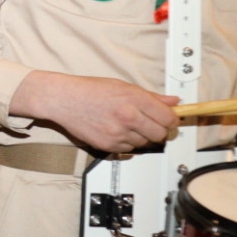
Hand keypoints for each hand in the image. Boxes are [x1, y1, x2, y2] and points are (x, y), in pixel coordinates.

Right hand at [11, 72, 179, 153]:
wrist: (63, 100)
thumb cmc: (90, 90)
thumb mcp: (123, 86)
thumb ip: (151, 97)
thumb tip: (173, 102)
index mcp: (135, 99)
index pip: (169, 118)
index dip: (171, 120)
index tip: (169, 119)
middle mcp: (129, 117)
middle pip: (160, 134)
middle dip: (158, 130)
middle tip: (150, 123)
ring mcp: (118, 133)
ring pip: (145, 143)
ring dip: (141, 137)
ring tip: (128, 125)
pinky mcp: (108, 145)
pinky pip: (129, 149)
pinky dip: (127, 143)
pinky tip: (117, 131)